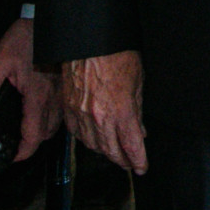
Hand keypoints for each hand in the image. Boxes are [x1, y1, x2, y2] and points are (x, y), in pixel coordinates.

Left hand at [0, 18, 61, 160]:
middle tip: (17, 145)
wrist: (53, 20)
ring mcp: (63, 91)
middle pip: (47, 134)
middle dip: (33, 144)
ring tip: (28, 131)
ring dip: (43, 132)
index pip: (33, 135)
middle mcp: (53, 98)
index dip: (23, 152)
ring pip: (57, 123)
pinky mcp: (67, 84)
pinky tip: (42, 111)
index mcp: (36, 96)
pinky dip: (52, 118)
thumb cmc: (28, 38)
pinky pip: (63, 110)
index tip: (12, 158)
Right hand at [62, 50, 147, 173]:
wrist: (88, 43)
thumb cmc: (115, 55)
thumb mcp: (137, 82)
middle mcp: (100, 117)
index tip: (142, 167)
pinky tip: (94, 141)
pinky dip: (87, 141)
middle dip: (123, 160)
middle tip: (129, 164)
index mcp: (121, 110)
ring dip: (105, 152)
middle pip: (111, 150)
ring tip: (114, 154)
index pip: (131, 145)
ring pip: (93, 145)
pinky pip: (77, 134)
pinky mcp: (68, 110)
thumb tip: (140, 130)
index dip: (138, 160)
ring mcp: (81, 115)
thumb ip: (137, 110)